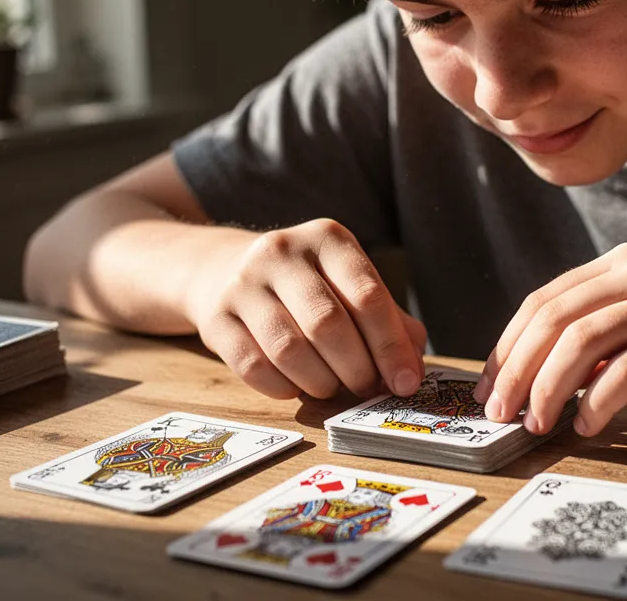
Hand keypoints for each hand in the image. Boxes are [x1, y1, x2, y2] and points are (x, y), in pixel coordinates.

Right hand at [185, 219, 425, 399]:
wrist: (223, 269)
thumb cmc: (307, 285)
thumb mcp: (350, 285)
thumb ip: (390, 322)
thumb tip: (411, 370)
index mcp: (328, 238)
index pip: (367, 296)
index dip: (390, 346)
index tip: (406, 383)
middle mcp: (283, 252)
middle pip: (327, 324)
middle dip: (356, 368)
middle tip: (367, 389)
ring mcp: (243, 283)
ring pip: (289, 349)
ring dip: (321, 382)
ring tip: (333, 387)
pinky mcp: (215, 317)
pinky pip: (253, 367)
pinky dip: (283, 388)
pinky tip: (297, 386)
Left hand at [474, 243, 626, 436]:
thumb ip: (606, 336)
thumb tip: (544, 377)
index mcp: (624, 262)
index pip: (545, 300)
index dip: (508, 345)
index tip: (488, 385)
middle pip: (555, 318)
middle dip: (516, 370)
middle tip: (497, 412)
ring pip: (584, 340)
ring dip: (549, 388)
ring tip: (536, 423)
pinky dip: (600, 400)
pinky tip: (588, 424)